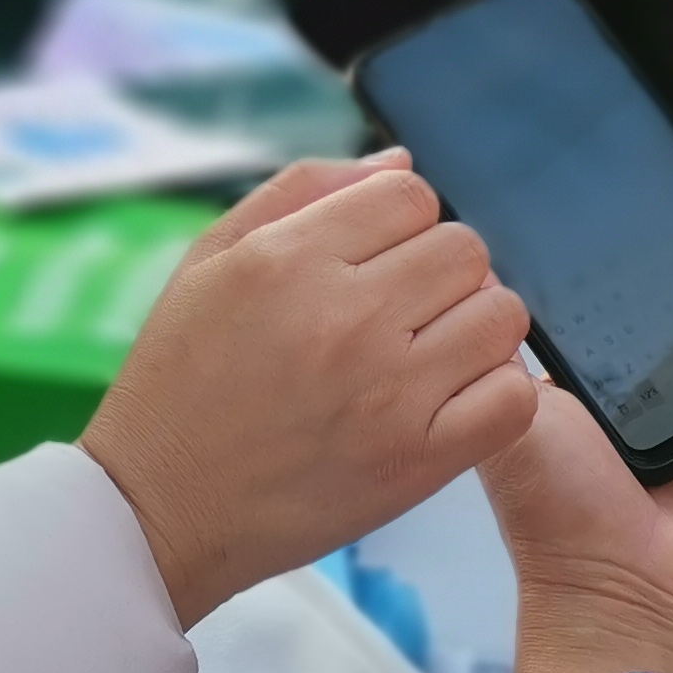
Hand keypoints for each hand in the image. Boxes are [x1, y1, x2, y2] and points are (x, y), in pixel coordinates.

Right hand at [85, 152, 536, 623]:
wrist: (159, 509)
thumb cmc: (178, 385)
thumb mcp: (208, 261)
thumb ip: (302, 192)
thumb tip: (400, 163)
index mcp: (290, 258)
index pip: (412, 194)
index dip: (404, 220)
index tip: (380, 258)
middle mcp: (346, 316)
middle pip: (465, 249)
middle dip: (440, 271)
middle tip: (402, 311)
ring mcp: (389, 391)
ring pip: (499, 315)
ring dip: (474, 326)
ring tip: (428, 353)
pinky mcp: (417, 460)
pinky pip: (512, 398)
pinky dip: (497, 393)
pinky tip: (450, 400)